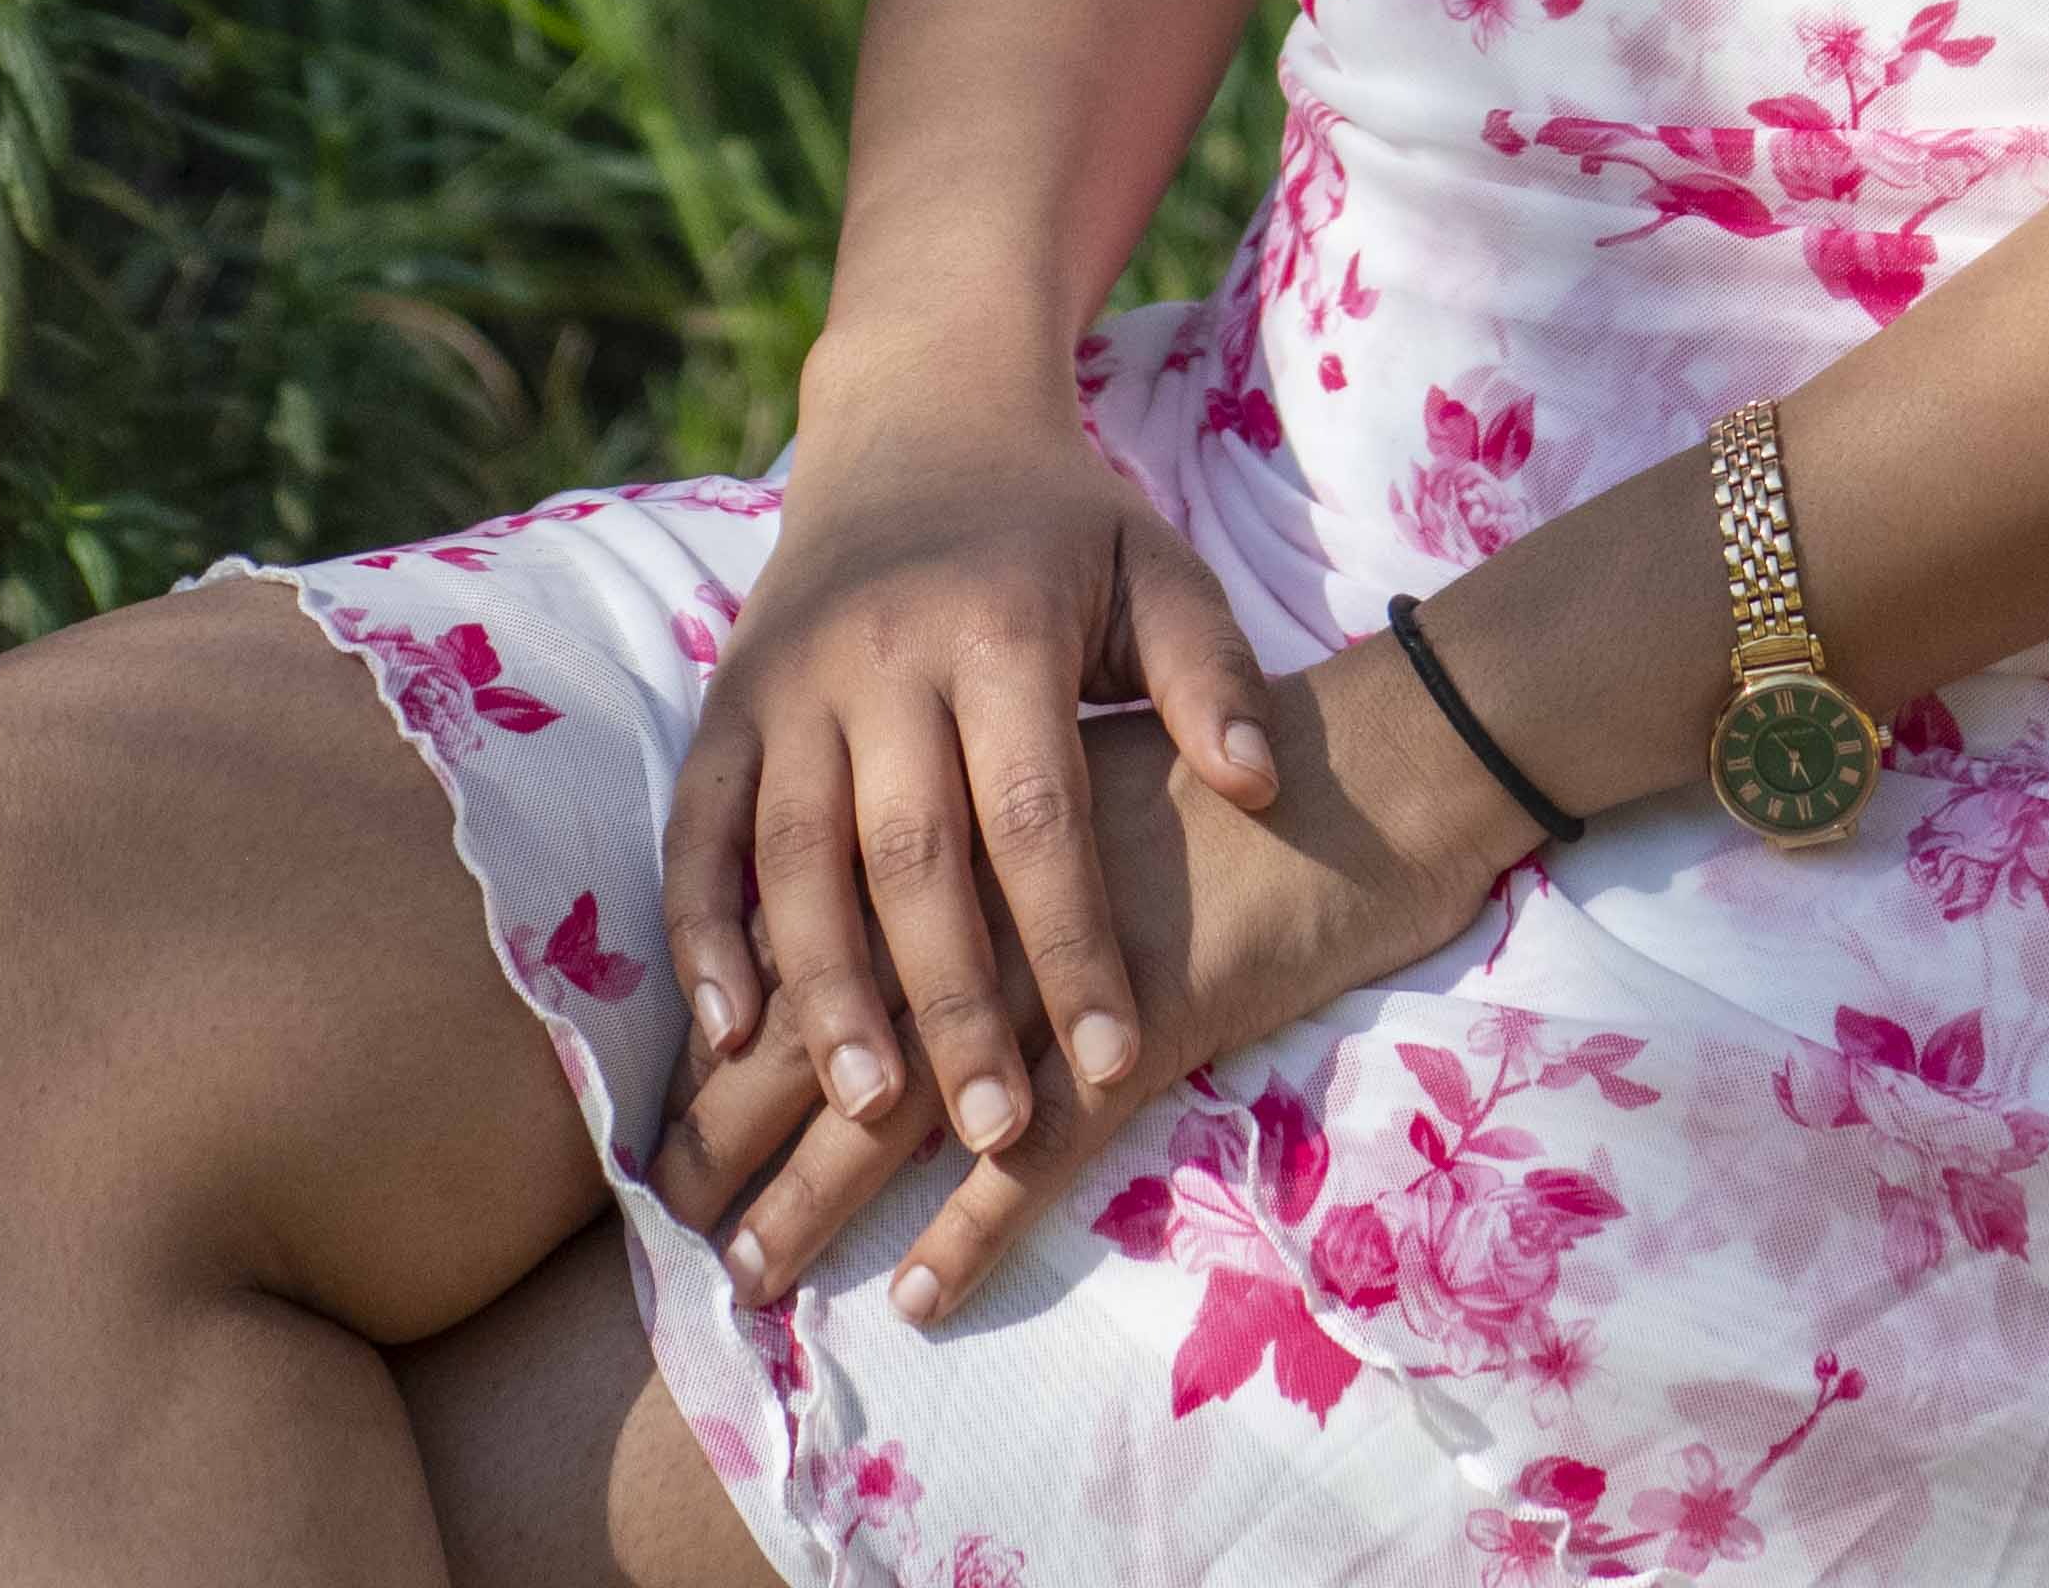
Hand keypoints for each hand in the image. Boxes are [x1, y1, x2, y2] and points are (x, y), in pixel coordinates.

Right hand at [659, 396, 1281, 1192]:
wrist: (916, 423)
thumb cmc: (1061, 528)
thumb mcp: (1158, 568)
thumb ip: (1211, 672)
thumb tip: (1262, 782)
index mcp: (998, 630)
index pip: (1038, 814)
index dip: (1075, 943)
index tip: (1112, 1060)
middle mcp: (880, 657)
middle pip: (911, 856)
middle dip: (953, 1000)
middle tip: (992, 1126)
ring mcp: (788, 681)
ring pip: (792, 857)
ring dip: (823, 989)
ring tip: (867, 1105)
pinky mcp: (725, 704)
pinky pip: (695, 831)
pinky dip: (700, 932)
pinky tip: (727, 1032)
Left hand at [659, 677, 1514, 1324]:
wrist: (1380, 755)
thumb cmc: (1233, 775)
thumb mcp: (1090, 780)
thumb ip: (994, 839)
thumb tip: (893, 919)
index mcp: (959, 820)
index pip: (814, 934)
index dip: (733, 1033)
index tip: (669, 1111)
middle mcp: (986, 893)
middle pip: (831, 1024)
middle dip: (738, 1128)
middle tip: (672, 1217)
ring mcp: (1058, 965)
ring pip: (909, 1096)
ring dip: (820, 1193)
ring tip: (754, 1271)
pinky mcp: (1144, 1024)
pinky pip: (1040, 1149)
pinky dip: (975, 1227)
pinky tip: (919, 1293)